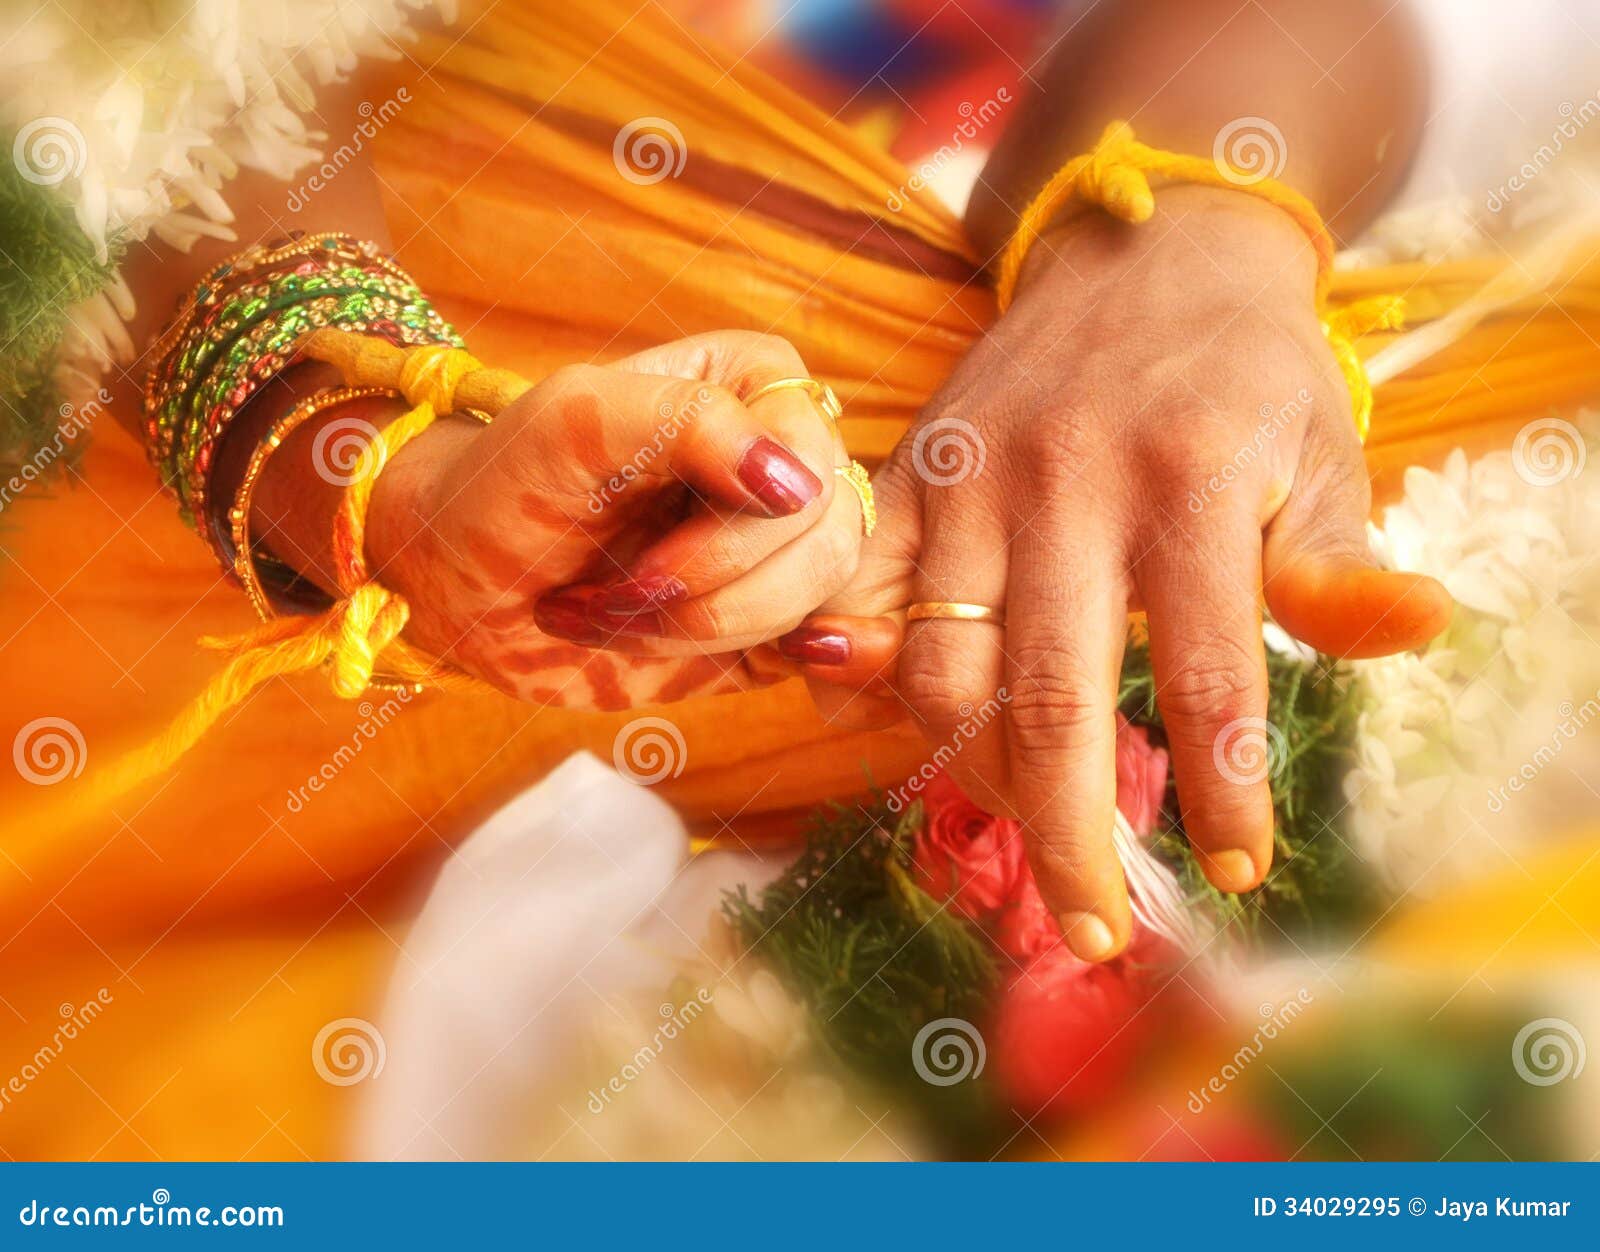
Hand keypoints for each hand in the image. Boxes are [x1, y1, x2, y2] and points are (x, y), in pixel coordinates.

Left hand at [364, 332, 863, 707]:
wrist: (463, 586)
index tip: (647, 543)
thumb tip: (795, 484)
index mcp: (753, 383)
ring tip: (620, 615)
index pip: (807, 451)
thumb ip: (684, 419)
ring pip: (820, 595)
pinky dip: (767, 663)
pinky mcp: (778, 620)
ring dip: (707, 625)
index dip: (738, 518)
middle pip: (824, 533)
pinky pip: (826, 649)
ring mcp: (787, 544)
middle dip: (706, 582)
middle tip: (614, 591)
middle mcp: (784, 459)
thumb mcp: (571, 420)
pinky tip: (698, 650)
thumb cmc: (506, 485)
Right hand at [782, 186, 1450, 959]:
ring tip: (1026, 823)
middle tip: (1094, 931)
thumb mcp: (1320, 447)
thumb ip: (1340, 556)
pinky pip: (860, 602)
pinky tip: (887, 731)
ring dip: (977, 776)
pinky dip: (860, 680)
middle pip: (1047, 701)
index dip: (1223, 794)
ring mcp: (970, 481)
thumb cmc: (1243, 369)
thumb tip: (1420, 632)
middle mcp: (1064, 483)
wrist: (1142, 248)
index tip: (1237, 872)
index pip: (1209, 672)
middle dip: (1069, 837)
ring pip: (940, 671)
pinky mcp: (908, 478)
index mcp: (1188, 479)